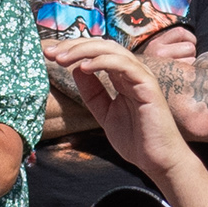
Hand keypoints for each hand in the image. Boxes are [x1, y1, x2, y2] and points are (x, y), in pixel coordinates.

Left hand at [44, 33, 188, 174]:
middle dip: (74, 46)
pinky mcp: (148, 86)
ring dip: (84, 50)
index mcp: (123, 77)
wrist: (157, 161)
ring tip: (62, 58)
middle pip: (102, 46)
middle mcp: (133, 72)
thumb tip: (76, 69)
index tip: (49, 55)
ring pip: (112, 50)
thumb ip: (93, 93)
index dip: (73, 50)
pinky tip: (83, 67)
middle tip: (50, 53)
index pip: (97, 53)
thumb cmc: (136, 139)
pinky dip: (103, 62)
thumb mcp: (104, 113)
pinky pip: (124, 65)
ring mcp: (142, 77)